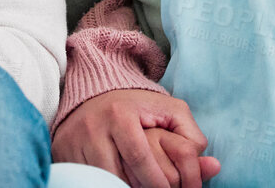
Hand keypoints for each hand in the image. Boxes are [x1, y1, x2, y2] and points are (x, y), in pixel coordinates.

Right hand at [52, 88, 217, 187]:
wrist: (92, 95)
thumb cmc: (137, 107)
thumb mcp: (168, 110)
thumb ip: (190, 134)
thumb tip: (211, 165)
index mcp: (122, 115)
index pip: (140, 158)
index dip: (157, 183)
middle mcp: (94, 127)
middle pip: (118, 174)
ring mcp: (75, 141)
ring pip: (100, 180)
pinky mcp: (63, 152)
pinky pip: (84, 180)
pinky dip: (101, 186)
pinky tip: (116, 185)